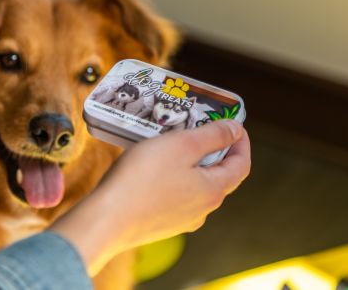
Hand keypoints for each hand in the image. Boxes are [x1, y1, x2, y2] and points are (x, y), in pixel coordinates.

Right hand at [50, 120, 250, 274]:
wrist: (105, 219)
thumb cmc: (142, 179)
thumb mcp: (181, 145)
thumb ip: (212, 136)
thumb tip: (235, 130)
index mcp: (213, 191)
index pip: (242, 164)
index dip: (240, 141)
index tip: (232, 123)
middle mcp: (202, 210)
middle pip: (219, 175)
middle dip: (214, 150)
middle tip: (199, 127)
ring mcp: (181, 220)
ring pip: (195, 185)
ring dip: (191, 163)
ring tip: (172, 143)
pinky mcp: (161, 224)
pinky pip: (175, 195)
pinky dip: (173, 177)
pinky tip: (152, 166)